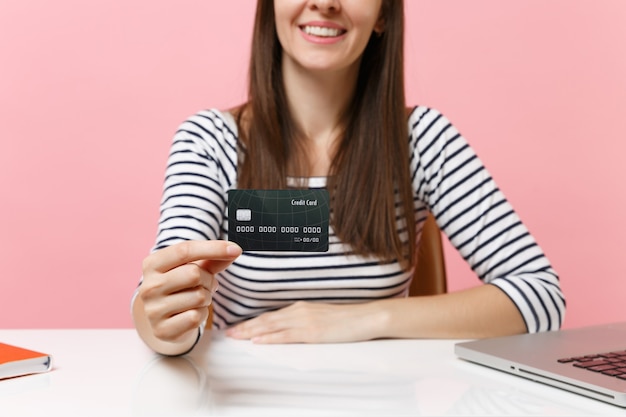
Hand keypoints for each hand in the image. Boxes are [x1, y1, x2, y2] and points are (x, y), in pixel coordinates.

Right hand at [138, 240, 241, 344]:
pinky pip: (196, 317)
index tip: (236, 249)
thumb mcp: (193, 268)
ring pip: (198, 297)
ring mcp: (153, 310)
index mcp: (152, 264)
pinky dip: (202, 314)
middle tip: (206, 284)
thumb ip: (212, 258)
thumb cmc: (182, 287)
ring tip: (197, 299)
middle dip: (209, 279)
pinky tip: (192, 313)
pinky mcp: (162, 330)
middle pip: (194, 274)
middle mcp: (148, 286)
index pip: (185, 250)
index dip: (213, 248)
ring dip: (206, 298)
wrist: (165, 320)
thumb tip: (234, 250)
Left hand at [225, 301, 383, 343]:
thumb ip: (305, 322)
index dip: (253, 322)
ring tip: (235, 336)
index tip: (238, 326)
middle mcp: (299, 311)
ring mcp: (305, 321)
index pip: (271, 316)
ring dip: (251, 331)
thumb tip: (291, 329)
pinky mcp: (312, 332)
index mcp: (301, 308)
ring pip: (271, 326)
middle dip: (245, 326)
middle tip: (228, 332)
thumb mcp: (322, 317)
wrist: (366, 317)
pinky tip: (258, 340)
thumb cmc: (347, 320)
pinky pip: (286, 336)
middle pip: (266, 320)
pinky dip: (269, 338)